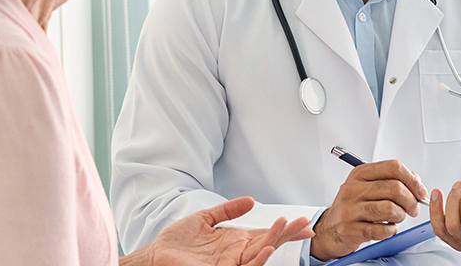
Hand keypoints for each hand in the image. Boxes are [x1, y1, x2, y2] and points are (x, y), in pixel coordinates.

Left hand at [127, 197, 312, 265]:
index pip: (266, 235)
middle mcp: (236, 254)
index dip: (285, 230)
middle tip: (304, 223)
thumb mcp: (205, 219)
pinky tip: (266, 249)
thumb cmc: (176, 242)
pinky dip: (257, 260)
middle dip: (287, 233)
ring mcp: (230, 265)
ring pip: (259, 255)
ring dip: (274, 242)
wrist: (155, 256)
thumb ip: (228, 210)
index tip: (304, 223)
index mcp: (235, 242)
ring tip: (285, 227)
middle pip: (268, 243)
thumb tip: (250, 201)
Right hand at [310, 160, 428, 260]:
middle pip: (394, 188)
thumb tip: (416, 181)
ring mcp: (350, 209)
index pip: (393, 168)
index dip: (412, 180)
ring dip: (400, 216)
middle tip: (413, 209)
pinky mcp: (350, 229)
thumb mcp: (368, 186)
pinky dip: (391, 230)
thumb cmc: (353, 207)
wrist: (330, 228)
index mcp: (360, 174)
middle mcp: (353, 189)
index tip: (420, 191)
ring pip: (390, 208)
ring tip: (397, 218)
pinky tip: (387, 228)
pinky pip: (381, 229)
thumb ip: (391, 180)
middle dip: (410, 200)